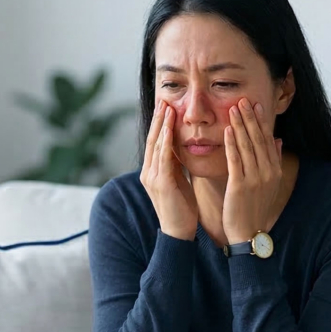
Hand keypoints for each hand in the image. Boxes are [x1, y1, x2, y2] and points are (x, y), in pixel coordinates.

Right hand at [141, 99, 198, 239]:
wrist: (178, 231)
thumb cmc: (182, 208)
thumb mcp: (178, 181)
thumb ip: (175, 165)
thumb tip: (179, 149)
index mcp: (152, 171)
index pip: (155, 142)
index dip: (159, 123)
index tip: (166, 106)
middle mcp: (148, 172)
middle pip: (152, 139)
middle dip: (158, 119)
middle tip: (164, 100)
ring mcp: (152, 177)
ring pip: (155, 145)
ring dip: (161, 124)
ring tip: (167, 107)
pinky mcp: (161, 183)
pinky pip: (163, 157)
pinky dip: (165, 140)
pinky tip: (169, 128)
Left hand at [222, 97, 283, 243]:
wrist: (248, 233)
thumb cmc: (254, 208)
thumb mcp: (269, 184)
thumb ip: (273, 160)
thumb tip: (278, 139)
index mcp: (274, 170)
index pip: (268, 140)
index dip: (262, 121)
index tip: (256, 105)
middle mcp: (268, 172)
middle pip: (259, 139)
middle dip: (250, 118)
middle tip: (243, 100)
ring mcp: (255, 179)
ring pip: (248, 146)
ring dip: (240, 125)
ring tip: (234, 108)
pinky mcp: (240, 185)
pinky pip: (236, 160)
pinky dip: (232, 144)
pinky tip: (228, 130)